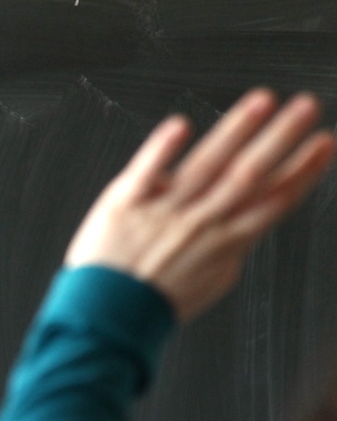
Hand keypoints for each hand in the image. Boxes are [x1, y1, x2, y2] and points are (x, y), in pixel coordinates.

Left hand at [64, 89, 334, 320]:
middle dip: (281, 138)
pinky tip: (182, 124)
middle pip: (248, 174)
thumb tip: (247, 223)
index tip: (325, 142)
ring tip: (263, 101)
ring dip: (237, 130)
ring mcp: (163, 212)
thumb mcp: (210, 281)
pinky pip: (146, 171)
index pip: (274, 199)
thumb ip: (230, 246)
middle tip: (307, 106)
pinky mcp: (125, 204)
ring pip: (207, 165)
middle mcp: (200, 223)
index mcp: (225, 242)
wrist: (106, 320)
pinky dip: (163, 149)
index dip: (304, 170)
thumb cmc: (154, 304)